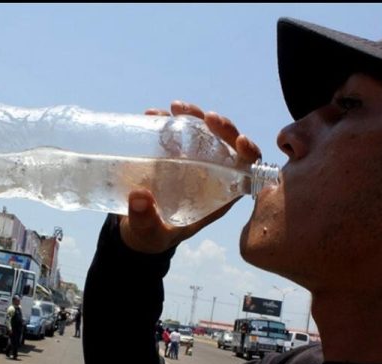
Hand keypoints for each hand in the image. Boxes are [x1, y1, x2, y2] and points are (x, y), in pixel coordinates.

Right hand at [119, 100, 261, 253]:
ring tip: (174, 109)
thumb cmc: (150, 237)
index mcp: (217, 197)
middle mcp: (209, 176)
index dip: (248, 154)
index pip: (245, 172)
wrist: (133, 231)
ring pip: (203, 134)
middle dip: (220, 127)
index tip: (240, 142)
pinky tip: (154, 113)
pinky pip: (177, 132)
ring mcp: (191, 163)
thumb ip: (146, 220)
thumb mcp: (149, 233)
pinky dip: (168, 120)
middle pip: (226, 146)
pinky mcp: (171, 156)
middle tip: (203, 116)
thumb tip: (139, 197)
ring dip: (194, 117)